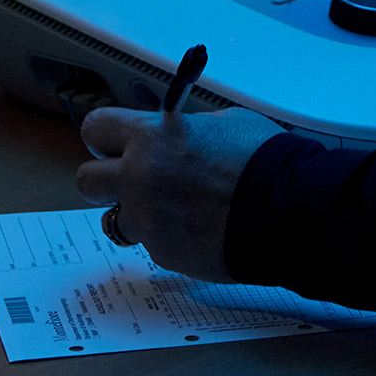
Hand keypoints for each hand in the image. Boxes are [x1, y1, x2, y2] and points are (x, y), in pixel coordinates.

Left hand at [75, 107, 281, 281]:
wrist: (288, 210)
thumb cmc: (263, 160)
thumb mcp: (224, 122)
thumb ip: (185, 129)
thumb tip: (177, 132)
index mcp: (150, 136)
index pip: (96, 128)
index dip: (104, 138)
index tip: (114, 145)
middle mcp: (138, 177)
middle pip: (87, 180)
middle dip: (106, 180)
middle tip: (132, 182)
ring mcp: (147, 218)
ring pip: (117, 219)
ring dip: (139, 214)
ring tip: (177, 211)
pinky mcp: (162, 253)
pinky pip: (153, 243)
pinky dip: (170, 238)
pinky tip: (200, 230)